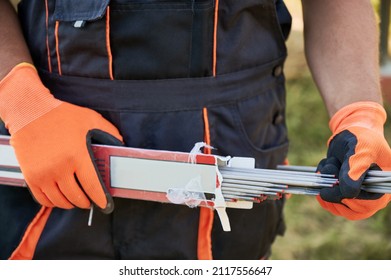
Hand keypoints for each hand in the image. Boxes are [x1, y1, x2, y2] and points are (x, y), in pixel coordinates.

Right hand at [0, 63, 122, 212]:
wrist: (30, 111)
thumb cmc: (62, 115)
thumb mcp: (91, 119)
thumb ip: (109, 132)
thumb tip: (121, 144)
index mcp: (77, 156)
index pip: (92, 187)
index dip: (101, 199)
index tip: (105, 205)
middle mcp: (59, 168)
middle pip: (76, 197)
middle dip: (86, 202)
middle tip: (90, 200)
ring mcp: (43, 174)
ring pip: (60, 201)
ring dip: (71, 204)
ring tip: (76, 199)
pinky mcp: (30, 176)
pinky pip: (43, 199)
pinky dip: (53, 202)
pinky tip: (60, 198)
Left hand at [316, 101, 390, 219]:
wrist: (351, 131)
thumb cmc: (361, 138)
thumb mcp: (361, 150)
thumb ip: (355, 170)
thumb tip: (348, 193)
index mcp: (383, 187)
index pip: (365, 205)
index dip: (346, 198)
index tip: (332, 183)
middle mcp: (371, 195)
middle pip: (349, 209)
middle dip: (333, 189)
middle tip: (330, 168)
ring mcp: (356, 195)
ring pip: (336, 205)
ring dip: (326, 184)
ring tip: (330, 164)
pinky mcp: (342, 192)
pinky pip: (328, 199)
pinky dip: (321, 184)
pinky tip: (324, 168)